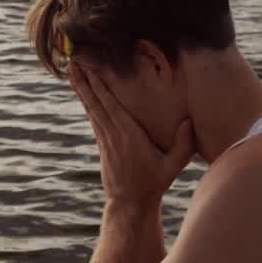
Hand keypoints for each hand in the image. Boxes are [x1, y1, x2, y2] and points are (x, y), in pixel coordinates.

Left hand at [70, 64, 195, 204]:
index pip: (110, 106)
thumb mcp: (172, 166)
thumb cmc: (153, 183)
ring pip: (91, 108)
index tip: (89, 68)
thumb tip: (189, 122)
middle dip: (84, 80)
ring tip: (71, 69)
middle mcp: (112, 134)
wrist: (130, 203)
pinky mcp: (102, 144)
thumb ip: (182, 145)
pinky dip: (87, 102)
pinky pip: (93, 117)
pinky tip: (82, 92)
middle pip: (95, 102)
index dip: (99, 86)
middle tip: (72, 59)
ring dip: (81, 88)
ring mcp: (105, 139)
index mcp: (128, 135)